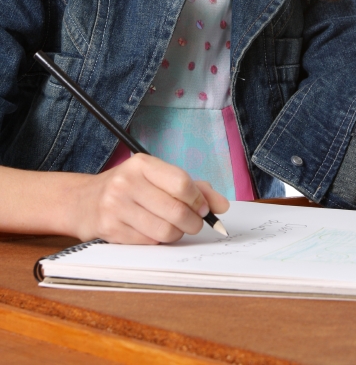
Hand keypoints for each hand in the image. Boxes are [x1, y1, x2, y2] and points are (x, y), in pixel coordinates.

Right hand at [70, 154, 228, 243]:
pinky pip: (149, 242)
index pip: (181, 182)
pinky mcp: (110, 230)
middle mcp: (126, 182)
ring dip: (177, 234)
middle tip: (195, 223)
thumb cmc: (129, 188)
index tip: (204, 208)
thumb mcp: (156, 177)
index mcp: (142, 164)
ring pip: (164, 230)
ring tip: (175, 228)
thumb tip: (221, 205)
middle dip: (193, 221)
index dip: (199, 199)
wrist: (83, 201)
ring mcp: (116, 207)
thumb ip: (192, 187)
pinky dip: (159, 241)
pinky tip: (154, 232)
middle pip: (176, 210)